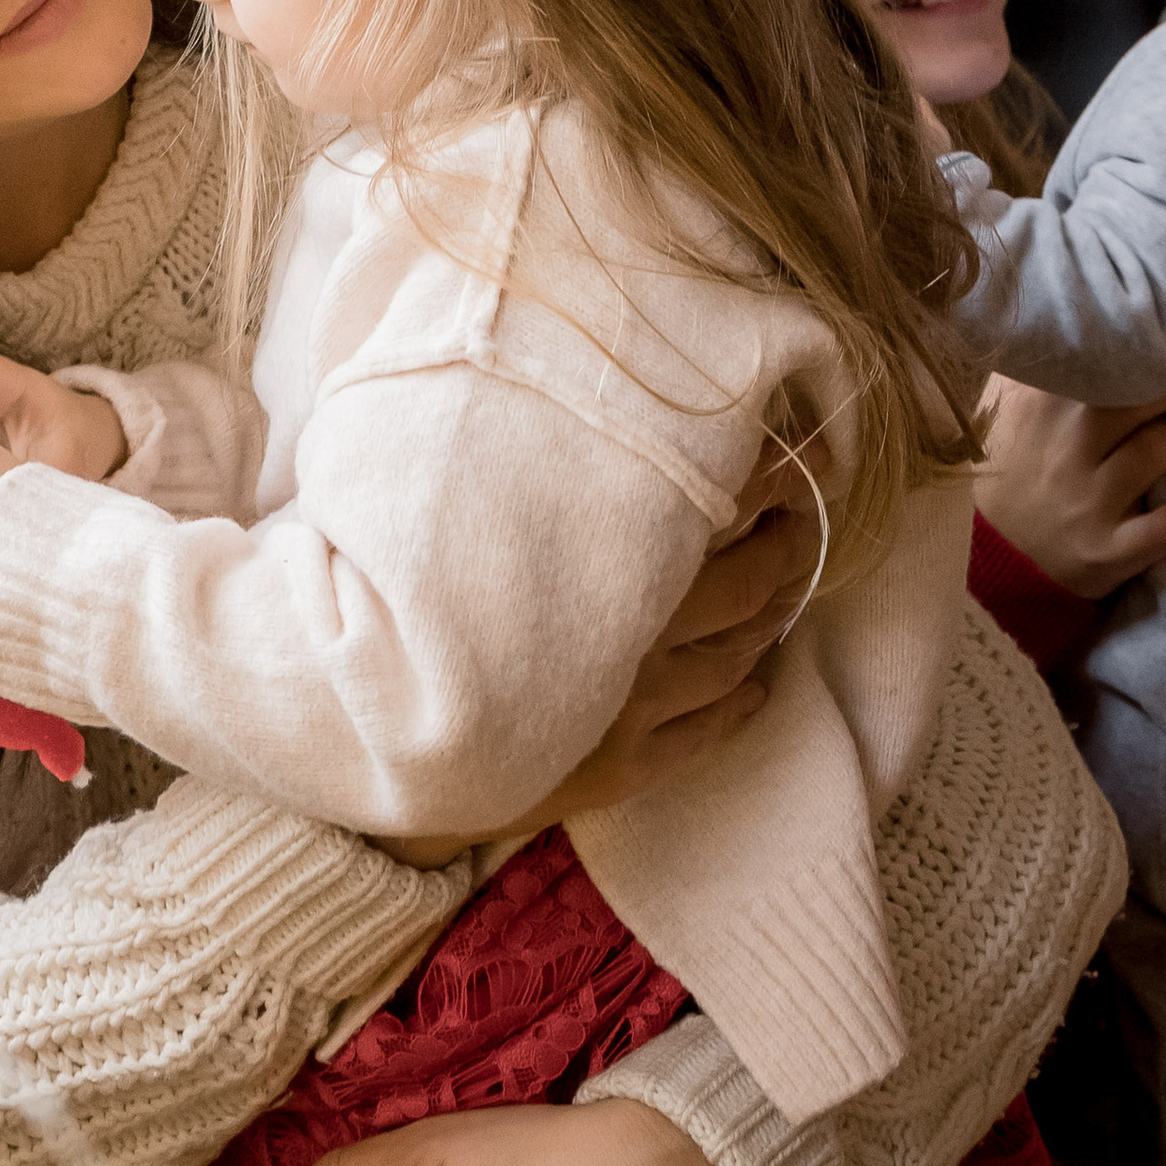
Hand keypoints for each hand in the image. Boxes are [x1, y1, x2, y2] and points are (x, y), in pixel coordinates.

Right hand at [373, 450, 815, 865]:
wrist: (364, 730)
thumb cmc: (393, 603)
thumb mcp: (453, 523)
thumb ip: (521, 469)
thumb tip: (553, 396)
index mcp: (593, 572)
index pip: (707, 512)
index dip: (758, 481)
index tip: (786, 453)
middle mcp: (625, 643)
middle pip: (743, 587)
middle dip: (785, 543)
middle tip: (801, 509)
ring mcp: (628, 713)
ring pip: (736, 658)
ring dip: (772, 615)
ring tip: (786, 578)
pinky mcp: (621, 768)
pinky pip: (709, 731)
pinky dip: (745, 698)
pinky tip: (758, 675)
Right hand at [976, 357, 1165, 604]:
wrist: (989, 557)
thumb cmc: (1013, 470)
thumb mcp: (1010, 410)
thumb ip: (1045, 366)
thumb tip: (1084, 306)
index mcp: (1042, 407)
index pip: (1109, 364)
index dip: (1162, 346)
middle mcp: (1065, 450)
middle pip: (1141, 401)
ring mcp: (1086, 502)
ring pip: (1158, 454)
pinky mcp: (1106, 551)